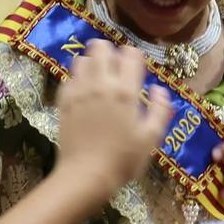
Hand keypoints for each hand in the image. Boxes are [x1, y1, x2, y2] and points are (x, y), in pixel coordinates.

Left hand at [53, 42, 173, 195]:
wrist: (85, 176)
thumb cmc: (123, 160)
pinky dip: (77, 79)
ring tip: (99, 79)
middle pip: (101, 47)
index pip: (130, 54)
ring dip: (92, 63)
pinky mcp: (63, 101)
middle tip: (116, 70)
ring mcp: (78, 91)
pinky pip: (68, 77)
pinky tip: (83, 93)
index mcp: (126, 91)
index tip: (137, 70)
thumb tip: (160, 90)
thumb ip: (160, 110)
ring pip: (81, 58)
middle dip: (110, 53)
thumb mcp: (151, 138)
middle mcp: (101, 84)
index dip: (135, 57)